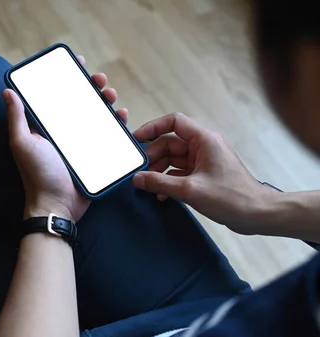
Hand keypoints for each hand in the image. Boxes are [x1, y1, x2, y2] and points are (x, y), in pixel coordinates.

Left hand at [4, 56, 126, 222]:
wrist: (58, 206)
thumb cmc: (37, 175)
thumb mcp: (23, 143)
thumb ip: (17, 118)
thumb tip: (7, 91)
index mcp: (46, 126)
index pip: (57, 96)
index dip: (67, 78)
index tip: (78, 64)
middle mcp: (63, 132)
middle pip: (80, 102)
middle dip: (91, 87)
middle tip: (100, 80)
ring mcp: (81, 143)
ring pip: (97, 115)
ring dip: (106, 101)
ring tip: (111, 95)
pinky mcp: (95, 155)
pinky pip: (108, 135)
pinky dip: (117, 123)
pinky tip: (121, 115)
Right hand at [131, 113, 279, 233]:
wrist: (257, 214)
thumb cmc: (233, 197)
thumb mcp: (190, 190)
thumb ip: (160, 183)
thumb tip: (137, 179)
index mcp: (204, 139)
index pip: (173, 122)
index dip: (153, 127)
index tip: (136, 138)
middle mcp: (203, 146)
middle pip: (169, 142)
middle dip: (152, 157)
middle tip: (138, 171)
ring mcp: (203, 160)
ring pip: (172, 159)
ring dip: (158, 171)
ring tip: (147, 185)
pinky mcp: (203, 174)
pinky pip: (178, 172)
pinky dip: (167, 180)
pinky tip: (160, 194)